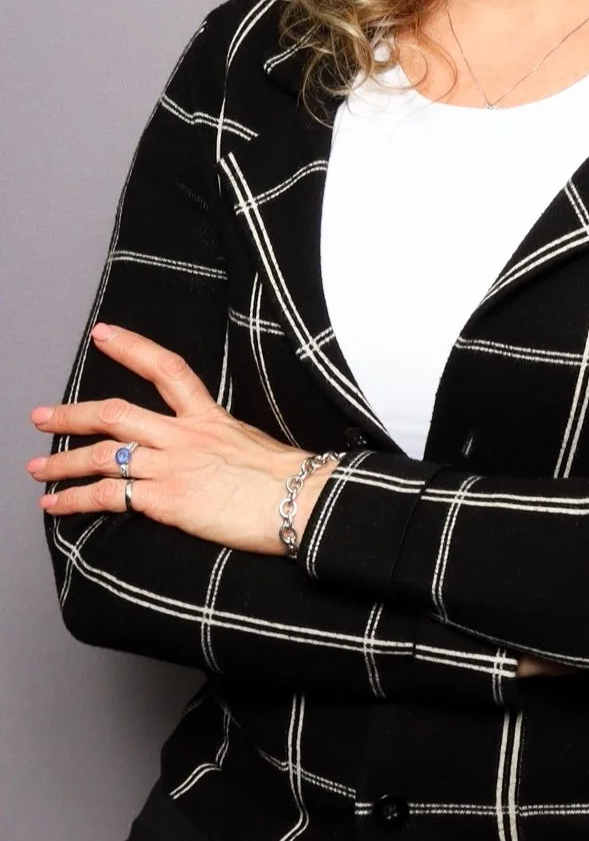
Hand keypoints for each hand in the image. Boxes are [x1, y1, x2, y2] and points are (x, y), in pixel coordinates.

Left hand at [26, 324, 334, 554]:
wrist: (300, 501)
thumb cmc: (287, 480)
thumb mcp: (251, 444)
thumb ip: (219, 443)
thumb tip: (205, 455)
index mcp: (208, 416)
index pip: (165, 368)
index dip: (131, 347)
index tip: (103, 334)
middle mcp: (184, 435)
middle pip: (116, 413)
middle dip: (72, 414)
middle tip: (41, 415)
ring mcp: (172, 466)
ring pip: (102, 454)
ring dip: (62, 462)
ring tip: (36, 468)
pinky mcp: (167, 499)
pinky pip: (109, 495)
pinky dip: (75, 499)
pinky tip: (54, 505)